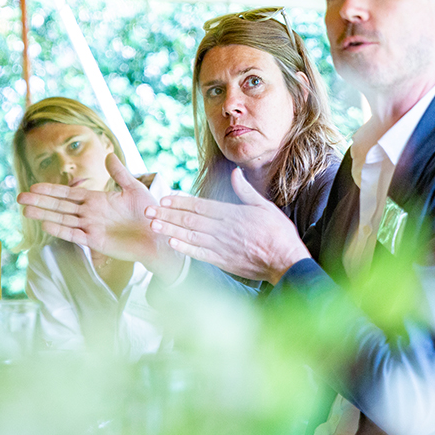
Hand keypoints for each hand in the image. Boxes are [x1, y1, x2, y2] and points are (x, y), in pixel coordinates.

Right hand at [18, 155, 184, 281]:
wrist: (158, 235)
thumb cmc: (148, 213)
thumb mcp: (134, 188)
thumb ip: (120, 174)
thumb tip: (109, 155)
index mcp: (98, 200)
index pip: (69, 194)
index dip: (52, 190)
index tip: (34, 185)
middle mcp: (91, 213)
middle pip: (61, 205)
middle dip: (41, 200)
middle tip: (19, 196)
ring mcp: (92, 227)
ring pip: (63, 218)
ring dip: (44, 213)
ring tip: (25, 209)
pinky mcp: (96, 241)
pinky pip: (75, 234)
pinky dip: (61, 229)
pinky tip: (46, 224)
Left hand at [145, 167, 310, 284]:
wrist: (286, 261)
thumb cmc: (278, 233)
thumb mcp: (264, 206)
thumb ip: (246, 191)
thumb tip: (235, 173)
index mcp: (232, 213)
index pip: (201, 205)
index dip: (181, 201)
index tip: (165, 197)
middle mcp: (223, 229)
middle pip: (190, 219)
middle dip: (168, 213)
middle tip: (148, 209)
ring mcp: (222, 246)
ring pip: (190, 235)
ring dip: (170, 229)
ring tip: (153, 224)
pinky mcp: (223, 261)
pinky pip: (200, 254)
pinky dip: (184, 248)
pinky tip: (171, 243)